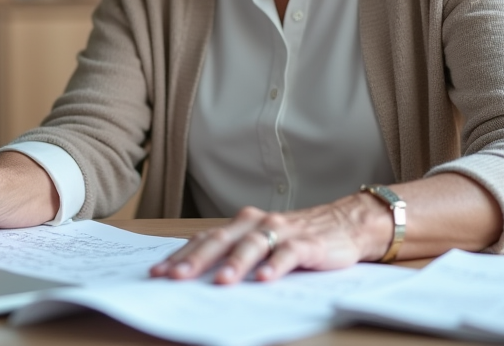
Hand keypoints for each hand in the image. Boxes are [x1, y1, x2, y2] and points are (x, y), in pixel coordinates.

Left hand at [149, 193, 390, 284]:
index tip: (157, 273)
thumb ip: (235, 254)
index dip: (180, 255)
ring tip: (221, 281)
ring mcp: (282, 231)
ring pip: (253, 244)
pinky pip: (289, 253)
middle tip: (176, 277)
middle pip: (221, 239)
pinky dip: (276, 265)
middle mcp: (257, 223)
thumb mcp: (262, 243)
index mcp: (242, 224)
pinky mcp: (308, 243)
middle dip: (197, 259)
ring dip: (236, 263)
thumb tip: (196, 277)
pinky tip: (265, 278)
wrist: (346, 223)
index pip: (204, 239)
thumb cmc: (298, 237)